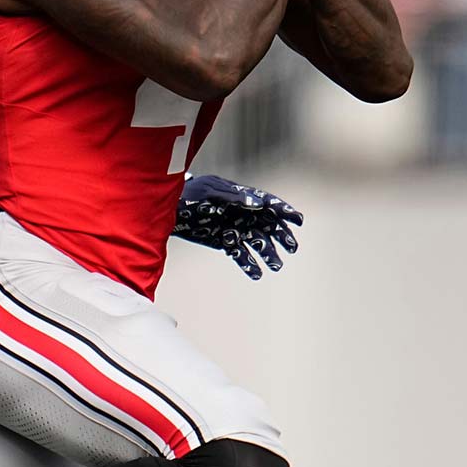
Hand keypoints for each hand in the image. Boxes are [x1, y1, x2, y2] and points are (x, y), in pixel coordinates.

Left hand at [173, 175, 302, 280]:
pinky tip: (256, 274)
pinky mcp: (224, 241)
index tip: (298, 220)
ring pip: (257, 242)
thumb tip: (258, 203)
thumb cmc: (189, 194)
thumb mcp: (210, 192)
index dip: (284, 211)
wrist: (168, 210)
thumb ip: (234, 197)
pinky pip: (240, 253)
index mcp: (241, 197)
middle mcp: (241, 213)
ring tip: (276, 267)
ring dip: (267, 254)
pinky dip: (248, 264)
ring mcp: (234, 227)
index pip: (268, 203)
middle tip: (292, 248)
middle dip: (281, 236)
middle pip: (267, 225)